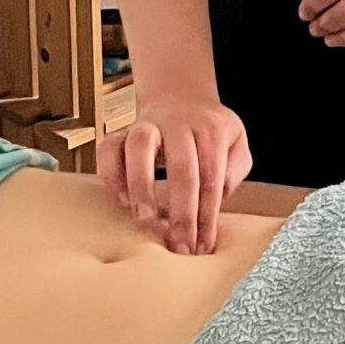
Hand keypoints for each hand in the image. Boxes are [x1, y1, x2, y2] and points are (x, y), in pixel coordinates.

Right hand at [98, 99, 251, 254]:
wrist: (179, 97)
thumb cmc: (209, 131)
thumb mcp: (236, 142)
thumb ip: (235, 168)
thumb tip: (219, 195)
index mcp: (210, 128)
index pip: (210, 176)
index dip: (207, 215)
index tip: (203, 245)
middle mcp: (177, 124)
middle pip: (181, 166)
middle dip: (181, 212)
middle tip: (179, 245)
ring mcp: (146, 126)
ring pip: (139, 148)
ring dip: (142, 187)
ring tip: (145, 222)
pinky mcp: (120, 132)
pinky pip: (108, 148)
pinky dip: (111, 174)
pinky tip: (121, 201)